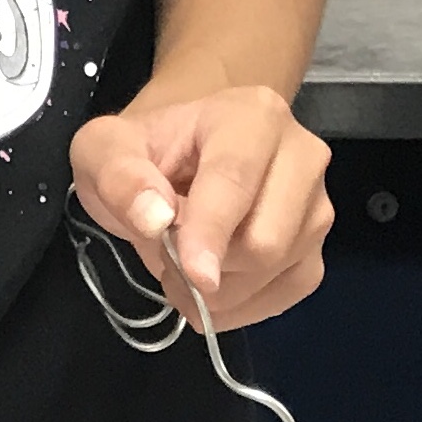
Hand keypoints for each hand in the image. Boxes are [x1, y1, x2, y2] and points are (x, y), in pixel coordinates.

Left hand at [70, 85, 331, 333]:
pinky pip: (292, 289)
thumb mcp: (104, 150)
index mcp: (250, 116)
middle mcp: (301, 154)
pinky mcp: (318, 243)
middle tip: (167, 263)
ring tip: (184, 271)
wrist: (176, 157)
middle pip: (266, 238)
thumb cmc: (143, 151)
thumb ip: (119, 177)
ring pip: (280, 268)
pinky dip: (247, 305)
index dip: (212, 232)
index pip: (235, 179)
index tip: (194, 276)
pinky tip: (214, 295)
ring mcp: (317, 201)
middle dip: (211, 267)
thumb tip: (156, 219)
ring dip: (224, 290)